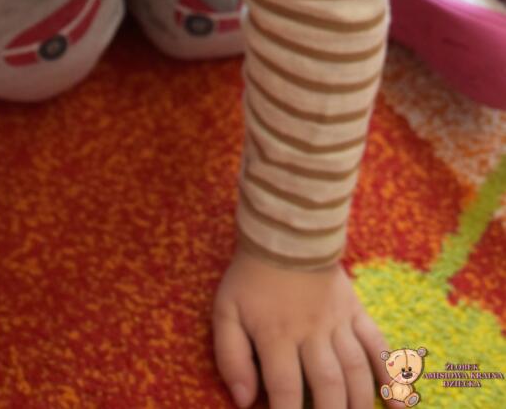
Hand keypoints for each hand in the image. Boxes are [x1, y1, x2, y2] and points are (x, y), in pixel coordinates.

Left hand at [213, 244, 388, 408]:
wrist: (284, 233)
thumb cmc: (251, 278)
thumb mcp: (225, 311)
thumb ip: (230, 356)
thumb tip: (243, 400)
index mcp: (276, 335)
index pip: (285, 390)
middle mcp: (311, 332)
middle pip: (327, 386)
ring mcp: (338, 322)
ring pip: (355, 371)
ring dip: (359, 405)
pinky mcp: (356, 311)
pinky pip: (378, 346)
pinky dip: (392, 377)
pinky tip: (400, 406)